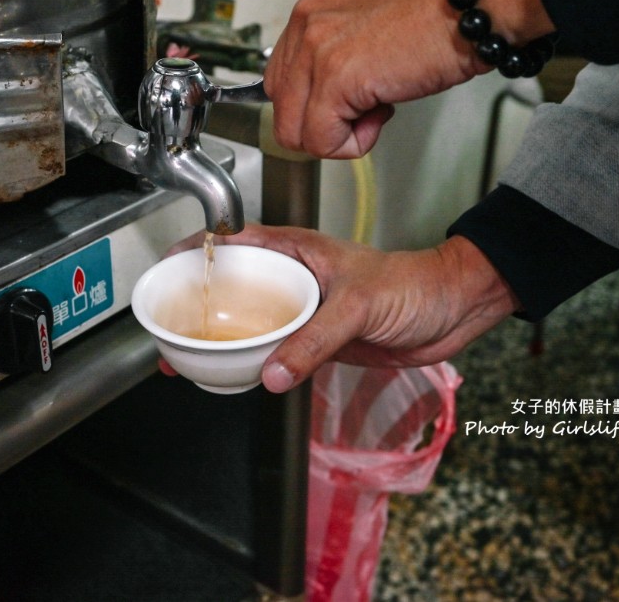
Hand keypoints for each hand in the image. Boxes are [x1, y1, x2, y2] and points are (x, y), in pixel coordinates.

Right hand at [162, 225, 519, 391]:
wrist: (452, 311)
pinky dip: (253, 363)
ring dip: (221, 340)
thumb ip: (314, 339)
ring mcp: (303, 310)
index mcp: (296, 250)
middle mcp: (293, 278)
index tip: (167, 266)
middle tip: (168, 326)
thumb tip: (272, 371)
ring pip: (250, 323)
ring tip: (188, 358)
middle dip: (198, 304)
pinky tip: (236, 376)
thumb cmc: (413, 284)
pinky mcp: (317, 342)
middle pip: (233, 288)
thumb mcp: (357, 306)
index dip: (197, 250)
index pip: (234, 241)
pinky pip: (275, 352)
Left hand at [265, 0, 486, 157]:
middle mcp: (306, 21)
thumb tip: (332, 85)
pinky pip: (321, 140)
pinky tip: (382, 115)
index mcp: (313, 6)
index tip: (353, 97)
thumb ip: (343, 44)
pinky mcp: (335, 78)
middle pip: (281, 105)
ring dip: (337, 135)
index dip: (317, 100)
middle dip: (321, 122)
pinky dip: (352, 144)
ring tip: (377, 110)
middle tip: (366, 109)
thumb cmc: (443, 6)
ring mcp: (316, 49)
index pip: (283, 76)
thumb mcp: (374, 14)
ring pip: (294, 130)